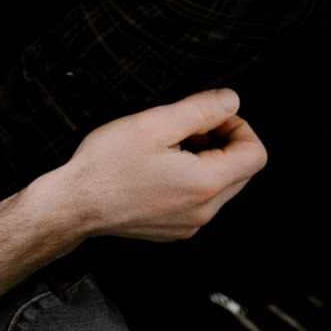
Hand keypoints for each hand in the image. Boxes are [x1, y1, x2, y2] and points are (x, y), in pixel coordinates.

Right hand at [46, 88, 265, 242]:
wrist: (74, 205)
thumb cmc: (107, 164)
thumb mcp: (154, 124)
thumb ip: (200, 110)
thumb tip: (232, 100)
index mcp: (205, 184)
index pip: (256, 155)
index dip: (239, 126)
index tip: (211, 115)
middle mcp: (204, 211)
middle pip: (242, 171)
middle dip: (223, 142)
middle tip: (187, 127)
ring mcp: (190, 224)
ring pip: (221, 186)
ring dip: (207, 160)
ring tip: (169, 146)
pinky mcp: (174, 230)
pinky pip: (200, 201)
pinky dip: (191, 179)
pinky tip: (159, 168)